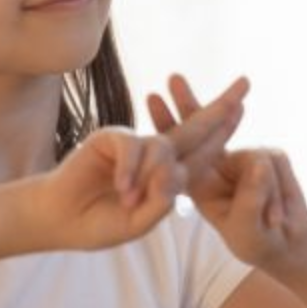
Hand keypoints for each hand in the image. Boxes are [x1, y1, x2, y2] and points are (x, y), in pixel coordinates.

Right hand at [26, 77, 248, 250]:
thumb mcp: (139, 222)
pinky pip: (133, 146)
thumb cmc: (100, 223)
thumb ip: (161, 202)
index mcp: (168, 175)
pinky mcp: (111, 138)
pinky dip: (131, 169)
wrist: (60, 220)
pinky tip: (122, 188)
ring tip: (130, 200)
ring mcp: (135, 144)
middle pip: (195, 128)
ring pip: (162, 148)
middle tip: (246, 84)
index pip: (203, 152)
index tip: (243, 108)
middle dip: (221, 107)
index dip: (223, 131)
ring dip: (152, 175)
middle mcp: (156, 155)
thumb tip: (174, 173)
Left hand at [148, 76, 306, 269]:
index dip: (168, 123)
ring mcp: (247, 156)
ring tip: (272, 221)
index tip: (153, 97)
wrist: (287, 241)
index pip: (181, 148)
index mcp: (202, 179)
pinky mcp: (273, 156)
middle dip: (189, 103)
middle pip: (202, 127)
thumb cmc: (256, 239)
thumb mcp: (246, 227)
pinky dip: (280, 198)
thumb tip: (258, 163)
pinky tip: (279, 219)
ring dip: (264, 196)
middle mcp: (220, 161)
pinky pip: (275, 167)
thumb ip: (250, 198)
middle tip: (172, 77)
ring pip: (254, 157)